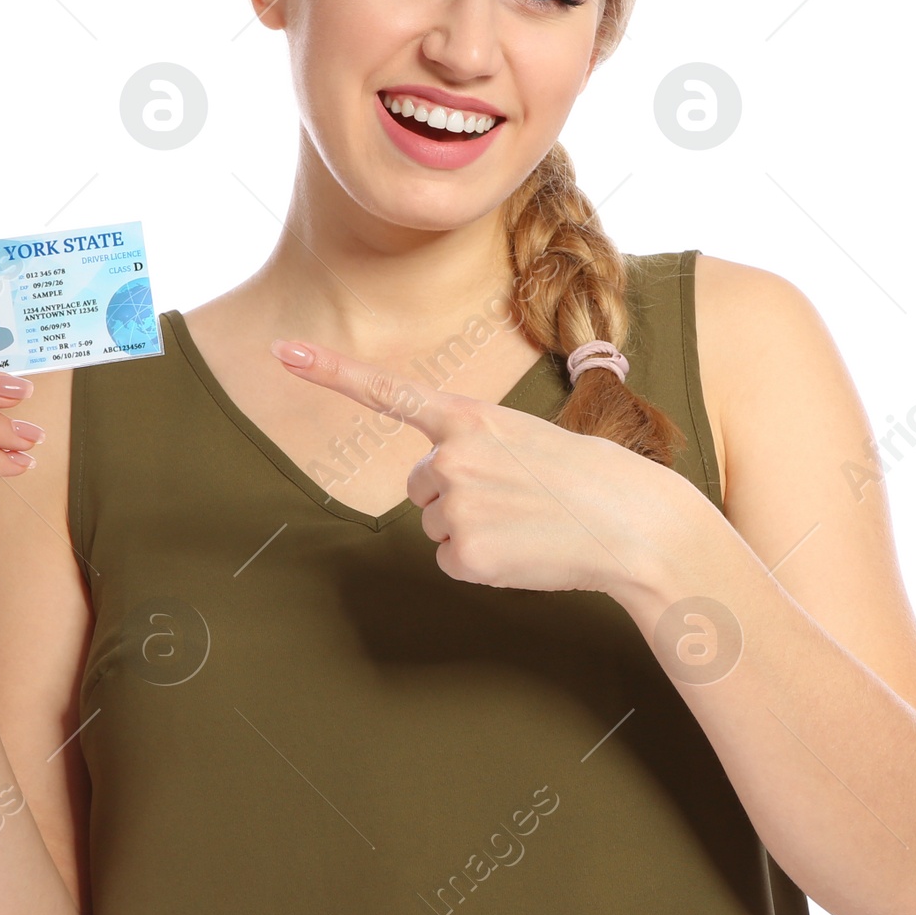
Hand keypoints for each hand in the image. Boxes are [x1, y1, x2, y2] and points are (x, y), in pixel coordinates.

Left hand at [270, 336, 698, 596]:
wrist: (634, 523)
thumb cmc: (588, 479)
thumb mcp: (527, 439)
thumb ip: (473, 447)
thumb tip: (432, 487)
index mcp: (470, 417)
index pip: (389, 391)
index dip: (330, 371)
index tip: (281, 350)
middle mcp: (452, 456)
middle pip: (420, 486)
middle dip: (459, 496)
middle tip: (519, 497)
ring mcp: (456, 505)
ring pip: (436, 525)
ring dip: (474, 530)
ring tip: (528, 522)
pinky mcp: (465, 553)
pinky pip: (451, 561)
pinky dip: (482, 564)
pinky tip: (522, 551)